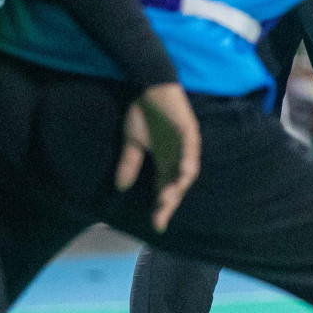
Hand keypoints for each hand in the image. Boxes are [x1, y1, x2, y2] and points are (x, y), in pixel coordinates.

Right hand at [116, 82, 201, 231]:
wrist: (149, 86)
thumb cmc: (144, 112)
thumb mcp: (132, 141)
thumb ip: (130, 162)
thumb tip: (120, 186)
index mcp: (166, 161)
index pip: (165, 189)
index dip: (161, 207)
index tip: (155, 226)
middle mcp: (179, 156)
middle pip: (178, 186)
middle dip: (170, 203)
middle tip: (160, 218)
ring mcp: (186, 144)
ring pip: (187, 171)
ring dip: (178, 186)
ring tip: (168, 201)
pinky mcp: (190, 130)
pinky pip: (192, 148)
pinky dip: (189, 160)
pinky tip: (184, 172)